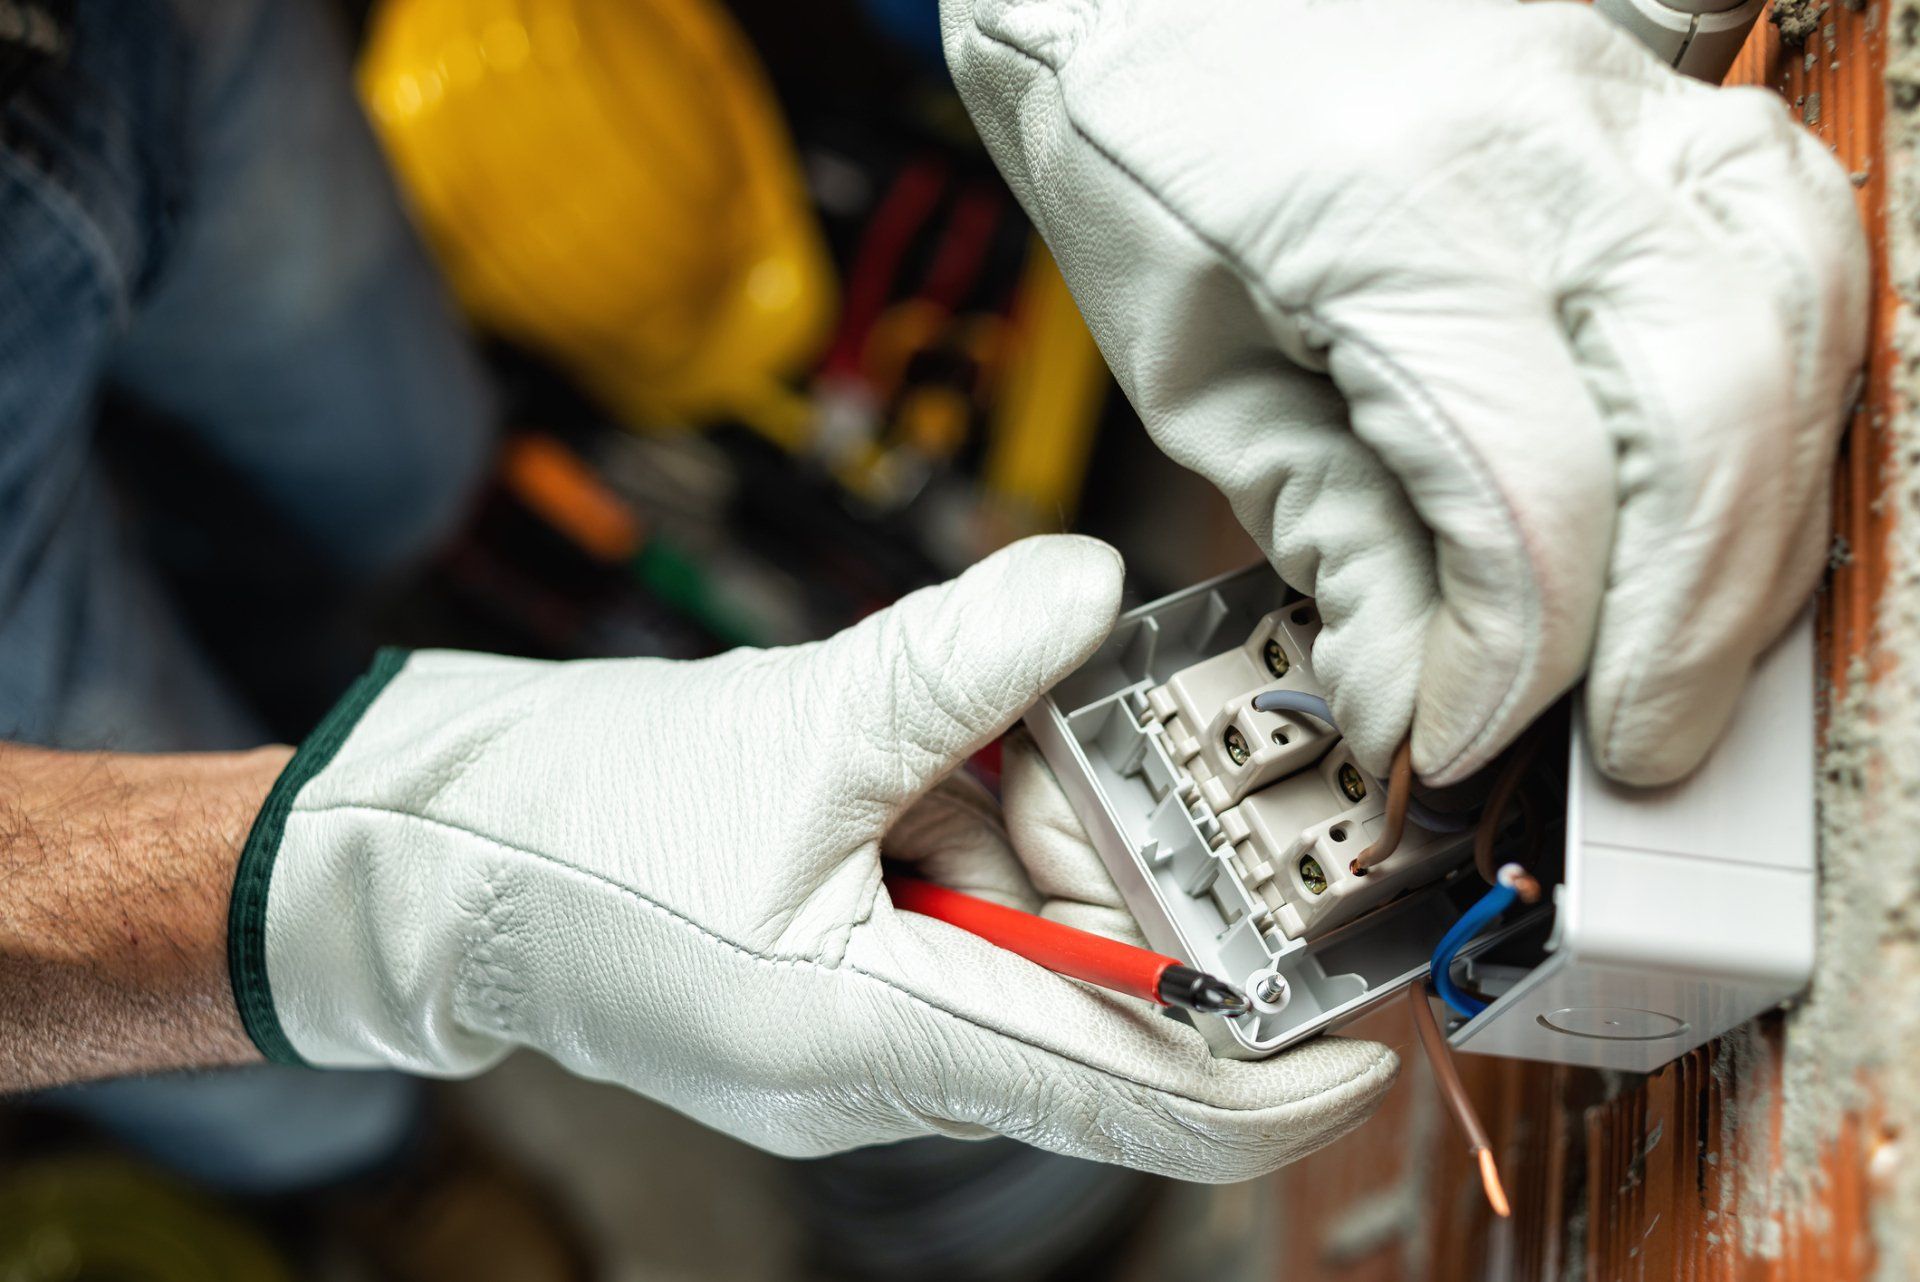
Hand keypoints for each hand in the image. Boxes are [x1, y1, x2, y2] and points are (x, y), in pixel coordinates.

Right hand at [234, 537, 1394, 1180]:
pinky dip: (961, 820)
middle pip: (1087, 985)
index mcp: (879, 1041)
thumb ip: (960, 661)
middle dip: (1108, 853)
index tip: (1372, 1040)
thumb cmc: (569, 831)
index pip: (1135, 1096)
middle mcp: (884, 1061)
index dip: (1273, 1081)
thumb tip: (1087, 582)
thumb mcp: (791, 726)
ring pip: (1019, 931)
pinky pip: (950, 906)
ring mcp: (856, 1025)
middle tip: (1076, 731)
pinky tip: (914, 753)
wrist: (419, 861)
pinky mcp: (829, 971)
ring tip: (947, 728)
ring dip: (1019, 817)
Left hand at [943, 0, 1867, 784]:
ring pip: (1804, 323)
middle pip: (1709, 412)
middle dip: (1683, 626)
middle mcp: (1536, 141)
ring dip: (1767, 526)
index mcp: (1380, 214)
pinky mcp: (1668, 90)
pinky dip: (1798, 391)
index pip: (1524, 490)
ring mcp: (1625, 98)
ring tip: (1688, 649)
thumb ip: (1330, 535)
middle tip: (1624, 748)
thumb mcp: (1196, 374)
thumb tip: (1422, 698)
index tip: (1470, 743)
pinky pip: (1805, 240)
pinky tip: (1738, 490)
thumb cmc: (1141, 148)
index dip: (1519, 661)